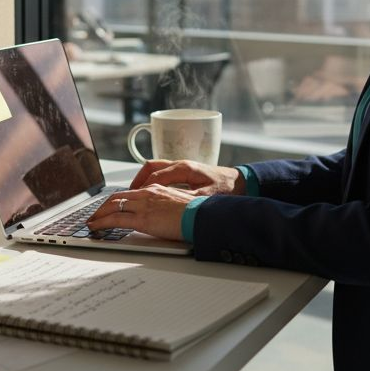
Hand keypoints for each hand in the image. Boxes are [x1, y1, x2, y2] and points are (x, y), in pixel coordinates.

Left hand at [87, 185, 194, 240]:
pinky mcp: (142, 219)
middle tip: (95, 215)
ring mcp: (143, 206)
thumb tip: (158, 216)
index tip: (108, 207)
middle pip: (116, 198)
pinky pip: (115, 219)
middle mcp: (146, 194)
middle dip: (102, 207)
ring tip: (91, 223)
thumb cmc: (194, 213)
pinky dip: (101, 223)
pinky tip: (95, 228)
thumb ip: (163, 208)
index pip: (128, 193)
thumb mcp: (176, 205)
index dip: (115, 200)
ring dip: (98, 215)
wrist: (201, 216)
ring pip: (112, 207)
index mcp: (155, 190)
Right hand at [130, 159, 245, 195]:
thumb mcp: (209, 196)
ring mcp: (182, 166)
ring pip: (155, 168)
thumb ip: (191, 200)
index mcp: (185, 169)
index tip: (134, 198)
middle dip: (137, 181)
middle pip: (151, 168)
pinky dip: (151, 180)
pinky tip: (149, 191)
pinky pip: (162, 172)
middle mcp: (181, 165)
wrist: (241, 181)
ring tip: (134, 193)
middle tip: (128, 195)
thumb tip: (176, 205)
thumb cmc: (227, 187)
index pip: (156, 176)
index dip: (143, 188)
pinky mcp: (184, 171)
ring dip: (143, 179)